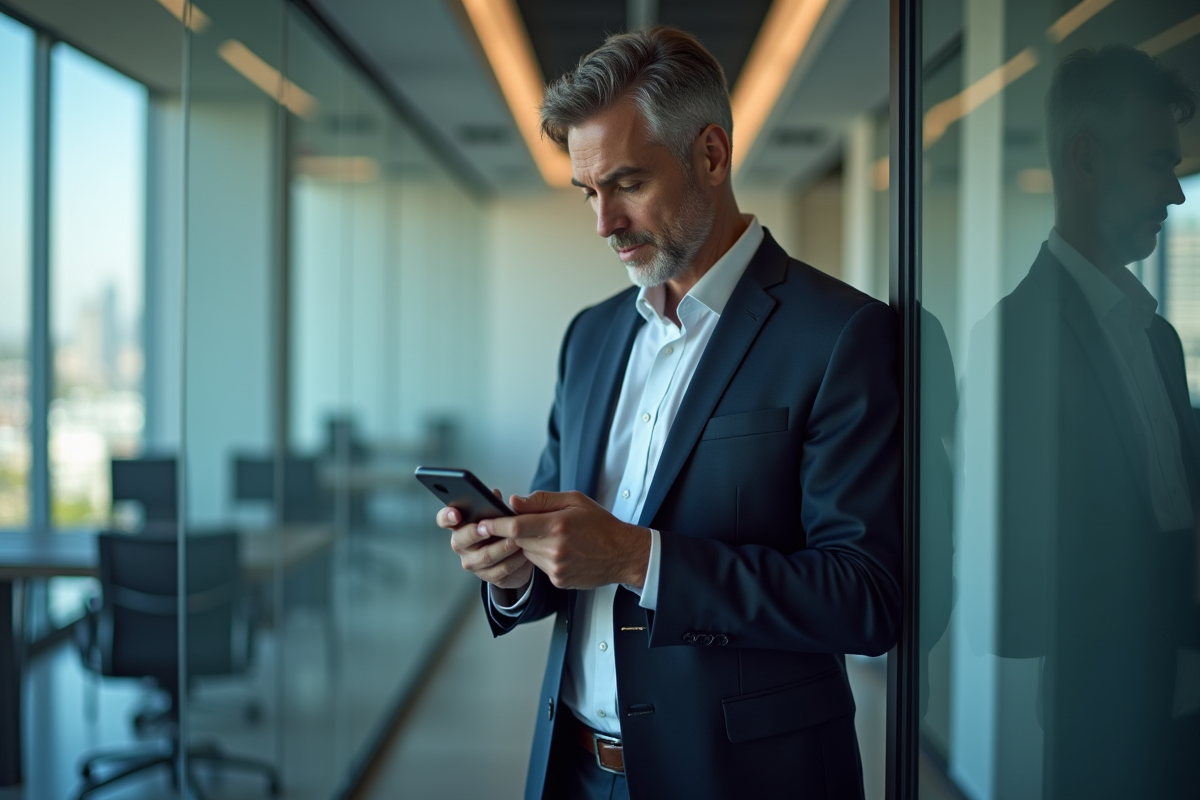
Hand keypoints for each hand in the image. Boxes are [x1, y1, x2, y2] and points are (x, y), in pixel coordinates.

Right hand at [438, 493, 533, 591]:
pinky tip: (524, 552)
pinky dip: (514, 560)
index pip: (444, 520)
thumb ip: (495, 504)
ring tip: (516, 539)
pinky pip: (501, 569)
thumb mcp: (500, 514)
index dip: (447, 516)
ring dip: (502, 547)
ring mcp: (473, 562)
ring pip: (485, 556)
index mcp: (460, 525)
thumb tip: (494, 494)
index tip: (456, 514)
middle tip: (487, 528)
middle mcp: (462, 545)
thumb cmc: (503, 530)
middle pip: (461, 540)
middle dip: (475, 533)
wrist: (517, 556)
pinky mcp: (489, 576)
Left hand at [481, 491, 649, 589]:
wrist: (623, 554)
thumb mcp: (574, 501)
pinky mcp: (558, 580)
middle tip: (529, 524)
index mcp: (558, 525)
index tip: (483, 522)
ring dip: (531, 545)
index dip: (495, 525)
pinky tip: (562, 551)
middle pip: (518, 541)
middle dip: (517, 532)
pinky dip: (543, 557)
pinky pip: (540, 567)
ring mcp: (556, 567)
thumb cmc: (600, 525)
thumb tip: (514, 502)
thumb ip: (541, 500)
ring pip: (527, 554)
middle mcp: (555, 549)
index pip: (514, 526)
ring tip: (552, 536)